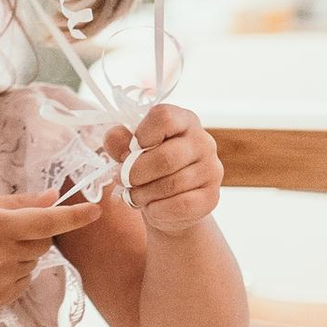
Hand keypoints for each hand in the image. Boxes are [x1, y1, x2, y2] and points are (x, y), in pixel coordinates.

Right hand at [0, 195, 81, 316]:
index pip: (47, 221)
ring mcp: (3, 280)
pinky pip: (25, 280)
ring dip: (24, 253)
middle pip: (45, 241)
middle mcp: (2, 254)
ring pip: (35, 261)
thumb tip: (53, 197)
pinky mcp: (2, 299)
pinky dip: (16, 271)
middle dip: (37, 232)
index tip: (95, 210)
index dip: (74, 216)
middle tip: (8, 229)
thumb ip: (17, 202)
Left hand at [123, 101, 220, 236]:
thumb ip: (119, 141)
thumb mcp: (131, 151)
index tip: (131, 149)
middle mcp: (203, 141)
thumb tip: (114, 138)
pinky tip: (151, 207)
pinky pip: (181, 205)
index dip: (141, 135)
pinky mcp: (212, 197)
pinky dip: (158, 209)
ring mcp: (211, 169)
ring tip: (135, 195)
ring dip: (143, 194)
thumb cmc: (149, 169)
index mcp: (183, 121)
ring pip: (172, 184)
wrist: (169, 205)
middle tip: (123, 180)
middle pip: (166, 157)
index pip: (164, 117)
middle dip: (136, 173)